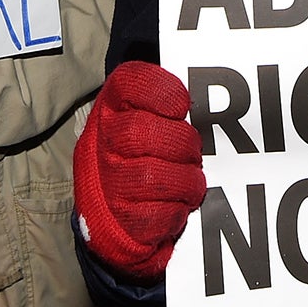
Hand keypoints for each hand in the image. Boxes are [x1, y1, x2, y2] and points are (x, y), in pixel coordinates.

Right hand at [72, 61, 207, 281]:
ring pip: (151, 177)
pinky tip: (178, 204)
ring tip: (192, 181)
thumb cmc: (136, 157)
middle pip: (141, 132)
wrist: (108, 214)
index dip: (161, 91)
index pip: (128, 84)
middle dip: (181, 143)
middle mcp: (100, 144)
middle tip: (195, 151)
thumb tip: (207, 102)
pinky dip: (175, 211)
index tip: (182, 106)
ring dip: (185, 180)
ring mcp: (106, 184)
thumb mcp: (140, 120)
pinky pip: (154, 216)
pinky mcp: (119, 222)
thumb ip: (165, 105)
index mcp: (109, 110)